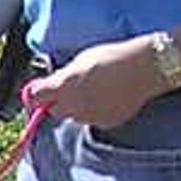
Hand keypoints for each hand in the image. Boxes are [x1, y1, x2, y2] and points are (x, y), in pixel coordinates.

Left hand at [23, 36, 165, 130]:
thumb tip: (51, 83)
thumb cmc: (112, 57)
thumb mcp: (81, 60)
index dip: (36, 94)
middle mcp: (73, 105)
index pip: (36, 97)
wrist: (144, 69)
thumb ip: (62, 75)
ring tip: (95, 91)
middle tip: (70, 89)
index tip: (37, 92)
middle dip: (57, 102)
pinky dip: (94, 112)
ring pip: (74, 116)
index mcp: (63, 85)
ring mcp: (89, 117)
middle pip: (55, 110)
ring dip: (77, 108)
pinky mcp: (105, 123)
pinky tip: (107, 98)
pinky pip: (92, 119)